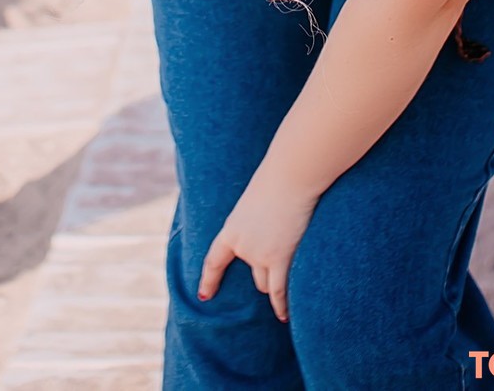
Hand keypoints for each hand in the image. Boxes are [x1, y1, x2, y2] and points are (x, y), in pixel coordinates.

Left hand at [198, 167, 320, 324]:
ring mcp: (260, 255)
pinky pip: (279, 291)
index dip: (209, 279)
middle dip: (265, 273)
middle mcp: (242, 246)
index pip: (215, 260)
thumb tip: (265, 229)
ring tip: (289, 277)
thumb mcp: (255, 201)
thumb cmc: (276, 181)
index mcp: (231, 229)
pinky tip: (283, 316)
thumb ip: (255, 221)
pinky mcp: (279, 258)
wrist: (289, 177)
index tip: (204, 295)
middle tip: (281, 259)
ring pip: (266, 283)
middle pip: (253, 274)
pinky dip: (281, 306)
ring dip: (275, 282)